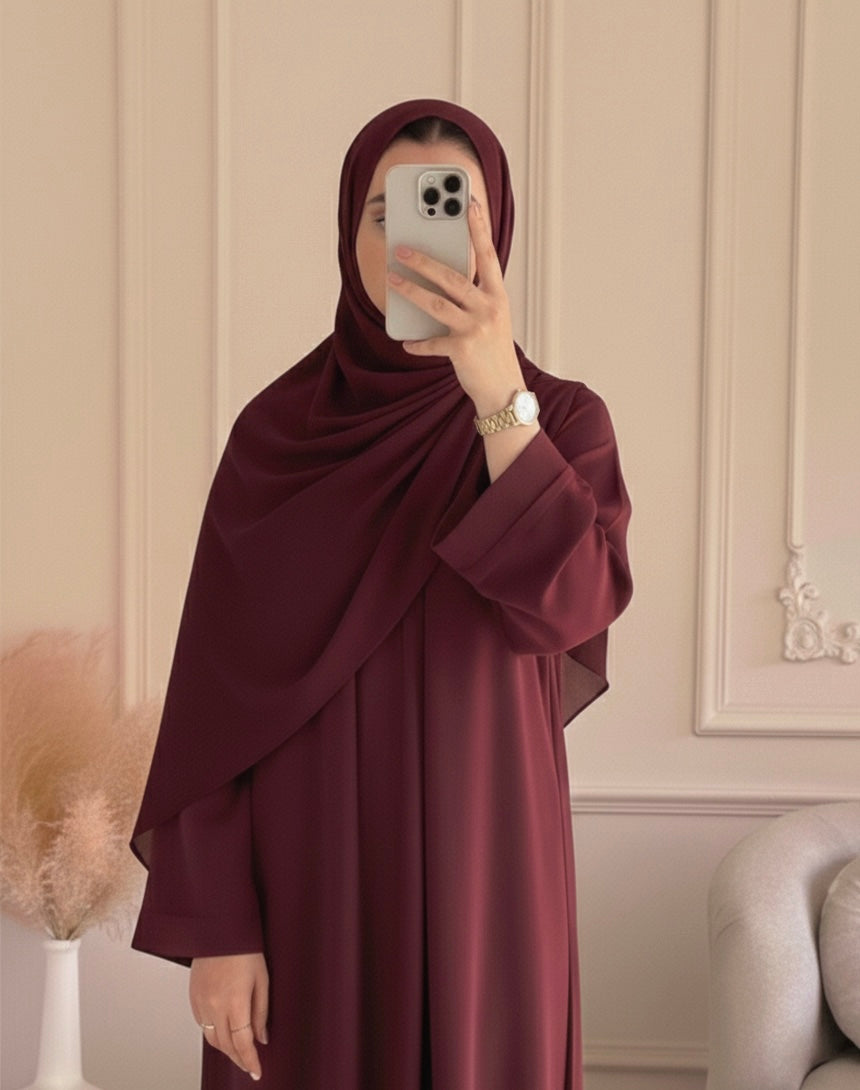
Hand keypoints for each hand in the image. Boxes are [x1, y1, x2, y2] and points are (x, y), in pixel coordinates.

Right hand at [190, 953, 268, 1080]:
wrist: (219, 929)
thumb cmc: (244, 949)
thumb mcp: (262, 979)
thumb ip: (261, 1011)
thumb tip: (262, 1037)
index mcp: (235, 1002)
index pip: (242, 1043)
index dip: (250, 1060)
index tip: (257, 1071)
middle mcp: (215, 1006)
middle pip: (226, 1045)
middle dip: (239, 1058)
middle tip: (249, 1064)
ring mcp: (201, 1002)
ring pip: (212, 1038)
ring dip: (225, 1049)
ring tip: (238, 1052)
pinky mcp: (193, 997)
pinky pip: (202, 1025)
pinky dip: (213, 1033)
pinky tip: (223, 1033)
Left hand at [387, 199, 524, 417]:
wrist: (504, 390)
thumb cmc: (494, 352)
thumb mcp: (492, 319)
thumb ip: (474, 298)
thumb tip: (440, 279)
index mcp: (497, 296)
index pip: (488, 256)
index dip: (478, 229)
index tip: (469, 204)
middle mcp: (489, 308)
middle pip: (452, 277)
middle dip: (424, 261)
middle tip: (402, 248)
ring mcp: (476, 328)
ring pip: (436, 303)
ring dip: (411, 290)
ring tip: (392, 280)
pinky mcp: (462, 350)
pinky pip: (431, 343)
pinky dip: (417, 343)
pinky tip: (406, 342)